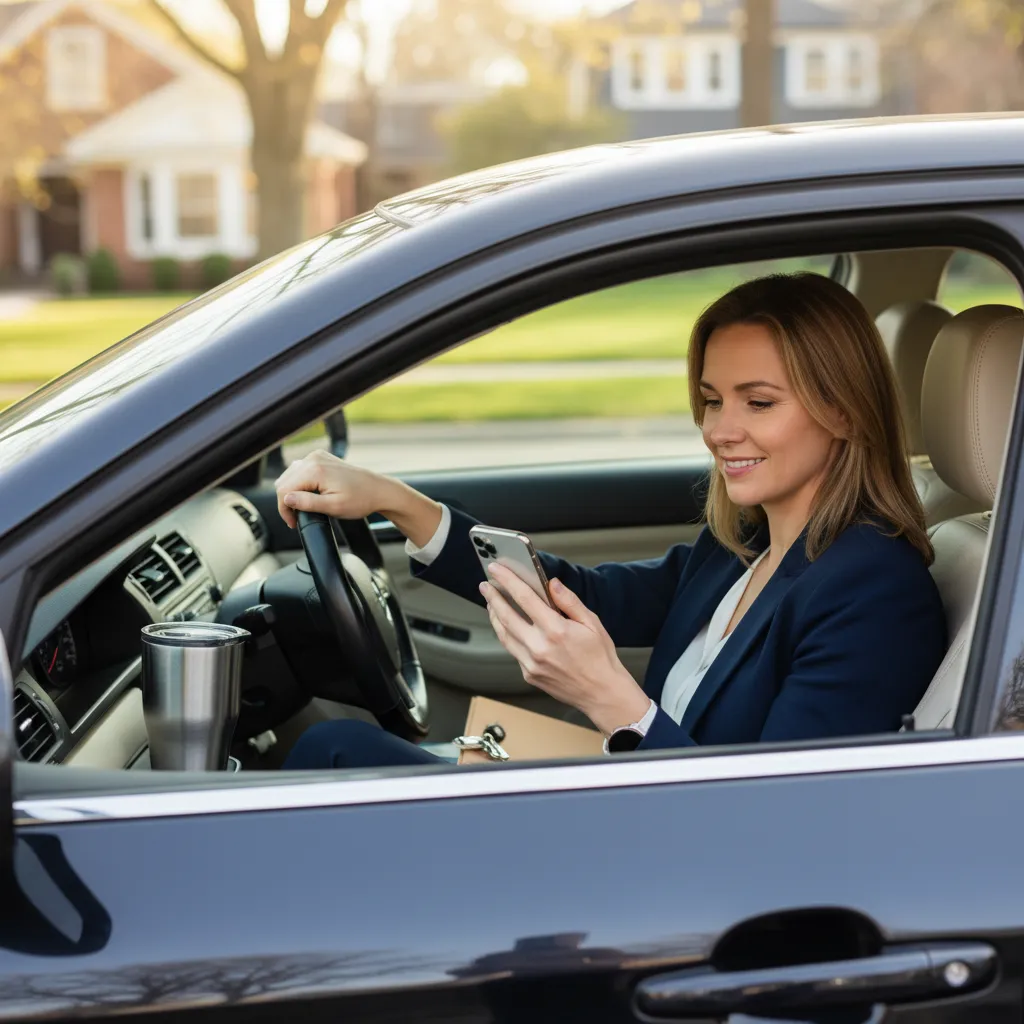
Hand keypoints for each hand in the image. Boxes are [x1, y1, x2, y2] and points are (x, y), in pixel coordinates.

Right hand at [274, 450, 386, 527]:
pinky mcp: (321, 458)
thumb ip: (307, 503)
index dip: (285, 510)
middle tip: (298, 518)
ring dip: (293, 492)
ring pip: (290, 476)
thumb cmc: (360, 499)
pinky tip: (309, 495)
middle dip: (287, 501)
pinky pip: (300, 470)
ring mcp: (317, 456)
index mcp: (315, 469)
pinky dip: (300, 484)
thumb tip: (286, 499)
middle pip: (284, 481)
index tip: (294, 523)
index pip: (284, 489)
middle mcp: (313, 459)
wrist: (378, 490)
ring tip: (304, 508)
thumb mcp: (333, 507)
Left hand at [480, 563, 651, 735]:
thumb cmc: (600, 658)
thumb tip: (552, 584)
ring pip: (504, 635)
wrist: (602, 694)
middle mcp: (539, 647)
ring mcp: (531, 663)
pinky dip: (507, 635)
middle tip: (485, 585)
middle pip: (506, 616)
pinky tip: (508, 626)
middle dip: (493, 597)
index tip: (496, 569)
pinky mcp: (529, 675)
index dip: (508, 580)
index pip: (525, 598)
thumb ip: (569, 601)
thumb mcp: (592, 623)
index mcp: (556, 630)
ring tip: (492, 603)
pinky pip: (513, 650)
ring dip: (495, 616)